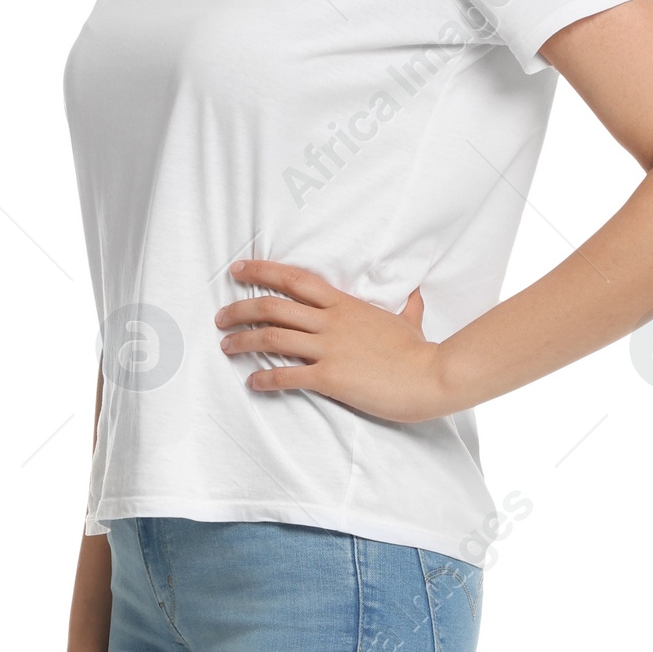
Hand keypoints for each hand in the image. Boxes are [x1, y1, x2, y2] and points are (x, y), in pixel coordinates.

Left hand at [215, 259, 451, 422]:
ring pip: (273, 338)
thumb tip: (415, 294)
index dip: (262, 271)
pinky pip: (287, 375)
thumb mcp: (410, 320)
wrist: (431, 376)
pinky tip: (252, 382)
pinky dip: (264, 378)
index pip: (295, 279)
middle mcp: (332, 322)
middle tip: (221, 318)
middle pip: (273, 307)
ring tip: (226, 347)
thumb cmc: (420, 351)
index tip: (238, 270)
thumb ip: (407, 306)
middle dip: (240, 310)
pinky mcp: (330, 377)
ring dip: (243, 341)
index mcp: (345, 305)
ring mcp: (330, 349)